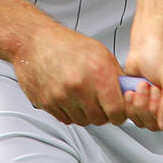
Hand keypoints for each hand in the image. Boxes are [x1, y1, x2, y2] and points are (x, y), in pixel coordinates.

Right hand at [7, 20, 128, 127]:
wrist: (34, 41)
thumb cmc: (67, 44)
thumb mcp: (100, 52)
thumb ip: (116, 76)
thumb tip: (128, 93)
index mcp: (98, 73)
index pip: (117, 111)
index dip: (120, 113)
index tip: (118, 110)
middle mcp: (80, 87)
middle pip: (100, 119)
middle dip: (103, 113)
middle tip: (100, 102)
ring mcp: (62, 97)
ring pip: (83, 121)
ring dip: (86, 113)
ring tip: (83, 96)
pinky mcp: (47, 104)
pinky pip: (66, 119)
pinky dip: (70, 112)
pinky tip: (69, 97)